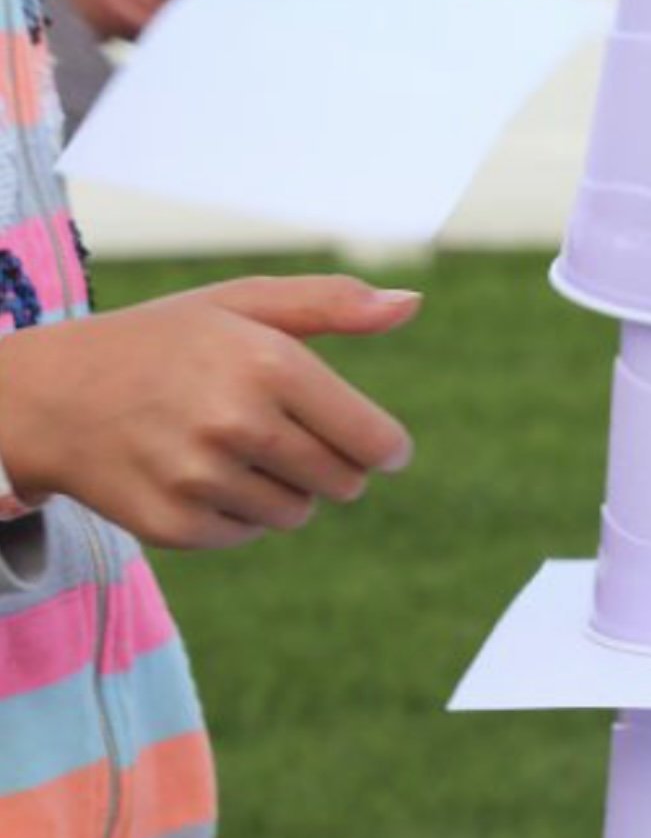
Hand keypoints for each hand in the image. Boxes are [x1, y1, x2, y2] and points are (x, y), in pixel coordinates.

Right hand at [0, 275, 419, 549]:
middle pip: (342, 482)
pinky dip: (237, 512)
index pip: (372, 441)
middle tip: (282, 433)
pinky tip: (197, 474)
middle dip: (330, 464)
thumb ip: (331, 303)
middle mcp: (236, 422)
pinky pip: (248, 533)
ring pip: (298, 513)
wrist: (53, 394)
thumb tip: (411, 305)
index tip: (382, 448)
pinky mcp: (175, 526)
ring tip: (231, 447)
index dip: (385, 449)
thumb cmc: (164, 341)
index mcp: (267, 362)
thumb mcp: (241, 303)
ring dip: (282, 487)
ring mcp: (202, 479)